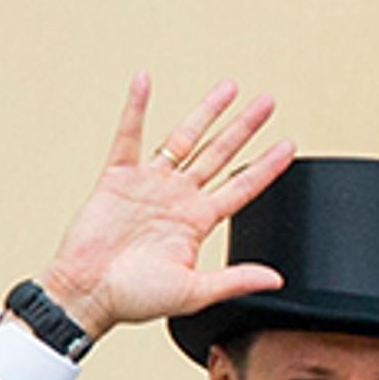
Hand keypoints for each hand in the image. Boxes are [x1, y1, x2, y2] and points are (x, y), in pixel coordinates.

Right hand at [39, 74, 294, 336]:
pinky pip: (128, 136)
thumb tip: (275, 279)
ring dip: (205, 113)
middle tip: (267, 103)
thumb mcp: (195, 290)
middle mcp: (178, 198)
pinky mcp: (117, 178)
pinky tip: (144, 81)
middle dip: (244, 128)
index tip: (288, 146)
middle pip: (219, 154)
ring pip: (184, 139)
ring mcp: (149, 184)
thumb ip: (235, 279)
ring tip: (228, 88)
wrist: (90, 294)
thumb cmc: (136, 298)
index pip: (242, 186)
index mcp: (199, 222)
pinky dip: (135, 108)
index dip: (266, 166)